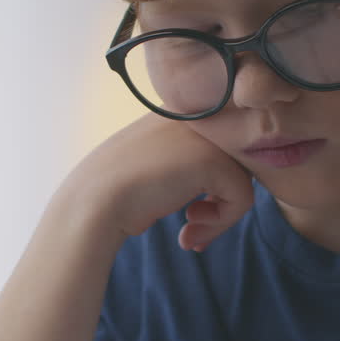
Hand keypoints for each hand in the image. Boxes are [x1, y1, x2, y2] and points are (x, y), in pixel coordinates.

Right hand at [62, 113, 252, 250]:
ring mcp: (207, 134)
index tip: (191, 212)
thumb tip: (233, 182)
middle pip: (239, 162)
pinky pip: (242, 198)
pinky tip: (188, 230)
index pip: (224, 146)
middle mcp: (199, 113)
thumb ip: (192, 160)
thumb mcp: (160, 162)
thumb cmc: (121, 191)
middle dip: (220, 201)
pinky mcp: (213, 160)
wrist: (96, 201)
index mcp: (184, 108)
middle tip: (192, 226)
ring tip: (191, 232)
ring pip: (243, 180)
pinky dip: (220, 224)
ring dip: (219, 216)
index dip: (214, 185)